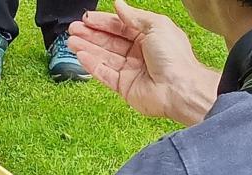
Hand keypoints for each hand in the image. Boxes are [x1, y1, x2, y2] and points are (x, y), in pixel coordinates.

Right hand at [68, 0, 219, 125]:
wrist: (179, 88)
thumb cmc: (175, 58)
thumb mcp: (156, 25)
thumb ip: (134, 16)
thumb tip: (119, 5)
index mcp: (147, 37)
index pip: (119, 27)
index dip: (102, 22)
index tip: (86, 19)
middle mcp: (138, 54)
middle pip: (109, 42)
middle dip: (90, 35)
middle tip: (74, 29)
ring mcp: (130, 71)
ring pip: (104, 57)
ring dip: (87, 49)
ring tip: (72, 41)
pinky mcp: (125, 88)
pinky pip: (105, 74)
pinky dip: (92, 66)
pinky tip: (81, 56)